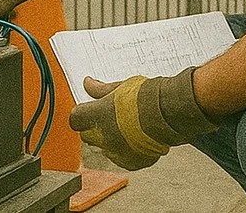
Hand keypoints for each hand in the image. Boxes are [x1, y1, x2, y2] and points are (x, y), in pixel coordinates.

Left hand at [68, 69, 217, 170]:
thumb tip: (87, 83)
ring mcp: (117, 151)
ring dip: (109, 141)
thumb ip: (101, 89)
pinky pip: (121, 159)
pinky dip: (125, 152)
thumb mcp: (120, 86)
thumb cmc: (147, 95)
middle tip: (107, 117)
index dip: (81, 114)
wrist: (170, 111)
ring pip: (104, 149)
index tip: (88, 109)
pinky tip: (135, 139)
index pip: (75, 119)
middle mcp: (103, 136)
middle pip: (87, 136)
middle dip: (93, 128)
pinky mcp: (131, 162)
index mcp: (96, 115)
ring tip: (125, 128)